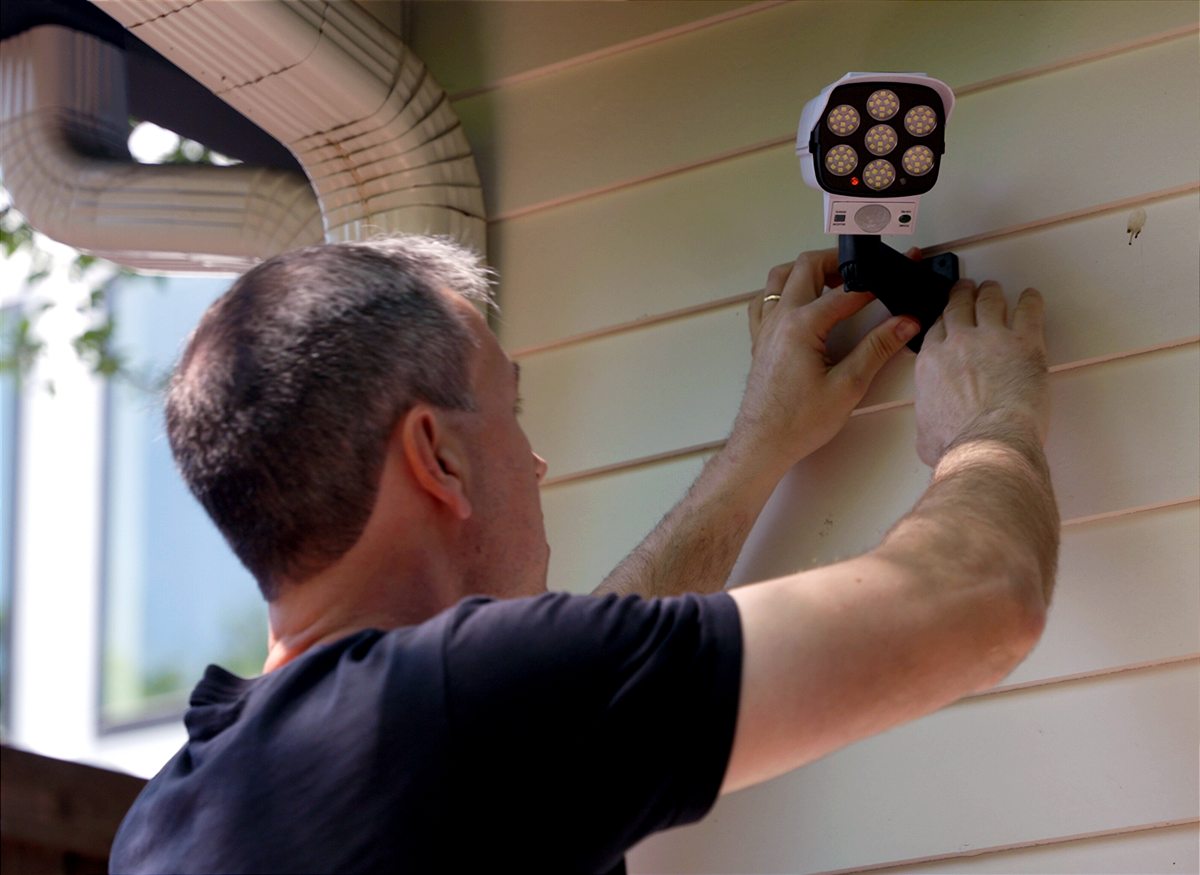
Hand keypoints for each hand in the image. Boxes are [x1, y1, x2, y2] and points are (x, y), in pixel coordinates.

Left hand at [731, 249, 919, 472]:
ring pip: (780, 277)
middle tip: (862, 270)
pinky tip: (799, 302)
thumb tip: (904, 323)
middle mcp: (779, 319)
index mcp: (801, 326)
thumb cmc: (798, 422)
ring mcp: (765, 327)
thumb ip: (877, 349)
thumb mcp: (848, 386)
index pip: (845, 293)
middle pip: (806, 267)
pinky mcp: (760, 339)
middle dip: (837, 261)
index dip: (874, 284)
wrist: (762, 443)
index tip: (894, 279)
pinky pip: (765, 300)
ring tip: (833, 280)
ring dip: (807, 270)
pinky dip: (783, 290)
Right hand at [914, 280, 1048, 465]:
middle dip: (962, 295)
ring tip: (993, 289)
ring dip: (991, 292)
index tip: (947, 316)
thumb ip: (927, 422)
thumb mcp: (925, 434)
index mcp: (932, 363)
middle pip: (958, 307)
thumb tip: (931, 431)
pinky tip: (1031, 297)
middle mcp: (958, 344)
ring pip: (989, 301)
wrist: (987, 443)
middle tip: (966, 290)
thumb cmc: (960, 443)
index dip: (943, 319)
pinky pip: (1028, 311)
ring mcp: (991, 339)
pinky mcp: (1024, 343)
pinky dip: (1030, 300)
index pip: (936, 329)